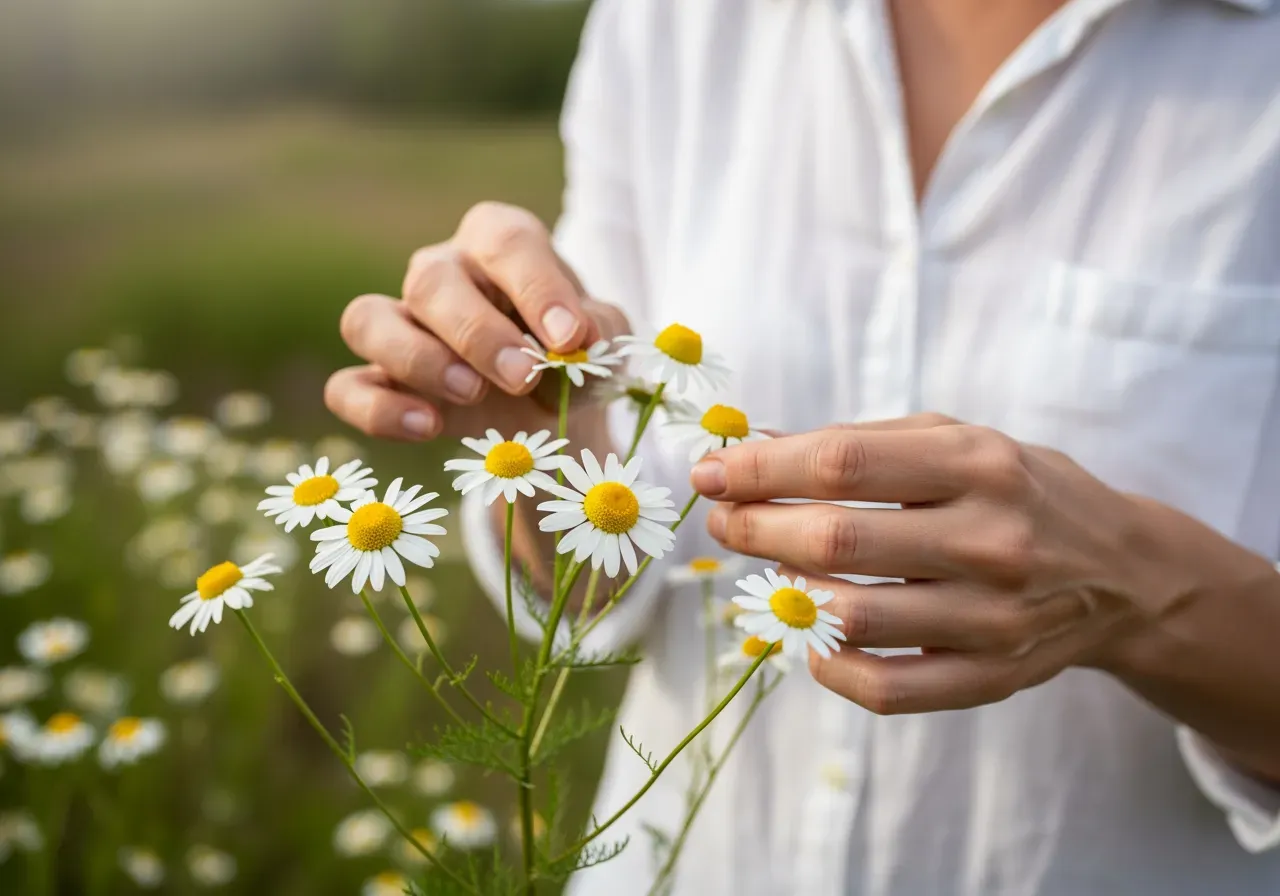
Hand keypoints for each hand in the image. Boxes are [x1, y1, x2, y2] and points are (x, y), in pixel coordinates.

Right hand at [325, 201, 628, 441]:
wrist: (553, 415)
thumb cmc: (576, 357)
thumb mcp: (605, 341)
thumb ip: (599, 332)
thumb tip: (577, 340)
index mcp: (499, 243)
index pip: (506, 242)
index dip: (537, 287)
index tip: (569, 338)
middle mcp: (441, 272)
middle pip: (430, 280)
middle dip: (477, 332)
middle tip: (522, 377)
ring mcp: (402, 326)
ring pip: (367, 319)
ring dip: (416, 358)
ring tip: (470, 394)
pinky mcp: (381, 382)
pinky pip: (347, 388)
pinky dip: (379, 410)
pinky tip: (428, 427)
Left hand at [690, 413, 1184, 714]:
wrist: (1123, 572)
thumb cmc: (1016, 491)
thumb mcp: (954, 441)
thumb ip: (857, 444)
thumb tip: (750, 451)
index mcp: (980, 464)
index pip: (842, 464)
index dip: (760, 469)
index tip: (712, 472)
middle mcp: (991, 541)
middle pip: (836, 540)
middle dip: (755, 528)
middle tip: (724, 520)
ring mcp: (993, 619)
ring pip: (850, 617)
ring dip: (783, 593)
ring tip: (769, 569)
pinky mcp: (992, 679)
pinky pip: (883, 688)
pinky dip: (827, 665)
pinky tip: (811, 633)